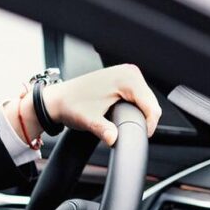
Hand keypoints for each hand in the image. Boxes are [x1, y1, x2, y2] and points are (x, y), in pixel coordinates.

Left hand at [3, 64, 161, 146]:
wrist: (57, 100)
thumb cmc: (70, 105)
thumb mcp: (88, 121)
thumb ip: (103, 130)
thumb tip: (113, 138)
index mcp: (126, 78)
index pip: (151, 106)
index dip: (148, 126)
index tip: (139, 137)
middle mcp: (129, 71)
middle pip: (151, 103)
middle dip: (143, 120)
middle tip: (125, 131)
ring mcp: (127, 73)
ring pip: (147, 100)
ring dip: (139, 114)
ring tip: (122, 123)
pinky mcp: (123, 78)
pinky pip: (139, 96)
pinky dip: (135, 108)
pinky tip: (123, 114)